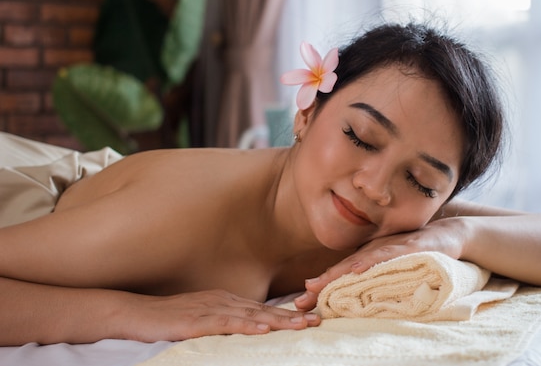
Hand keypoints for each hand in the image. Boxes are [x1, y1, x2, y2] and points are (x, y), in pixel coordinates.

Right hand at [122, 289, 320, 341]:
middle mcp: (222, 301)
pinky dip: (247, 325)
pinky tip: (263, 329)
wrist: (134, 313)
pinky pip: (226, 323)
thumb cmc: (166, 318)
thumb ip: (222, 322)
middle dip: (291, 316)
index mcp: (224, 300)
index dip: (286, 314)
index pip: (261, 308)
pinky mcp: (196, 320)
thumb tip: (244, 331)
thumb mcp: (200, 319)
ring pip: (251, 315)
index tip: (309, 318)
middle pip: (262, 310)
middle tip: (316, 320)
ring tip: (301, 325)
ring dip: (278, 320)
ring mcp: (210, 309)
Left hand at [294, 217, 467, 311]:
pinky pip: (387, 255)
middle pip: (344, 268)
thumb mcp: (392, 262)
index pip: (341, 273)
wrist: (450, 233)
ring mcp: (391, 247)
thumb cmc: (417, 248)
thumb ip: (373, 273)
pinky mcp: (408, 247)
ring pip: (360, 262)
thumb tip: (352, 292)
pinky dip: (370, 262)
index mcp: (370, 255)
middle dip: (322, 284)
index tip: (300, 301)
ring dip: (338, 275)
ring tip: (319, 285)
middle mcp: (375, 250)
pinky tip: (356, 268)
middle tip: (301, 300)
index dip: (321, 286)